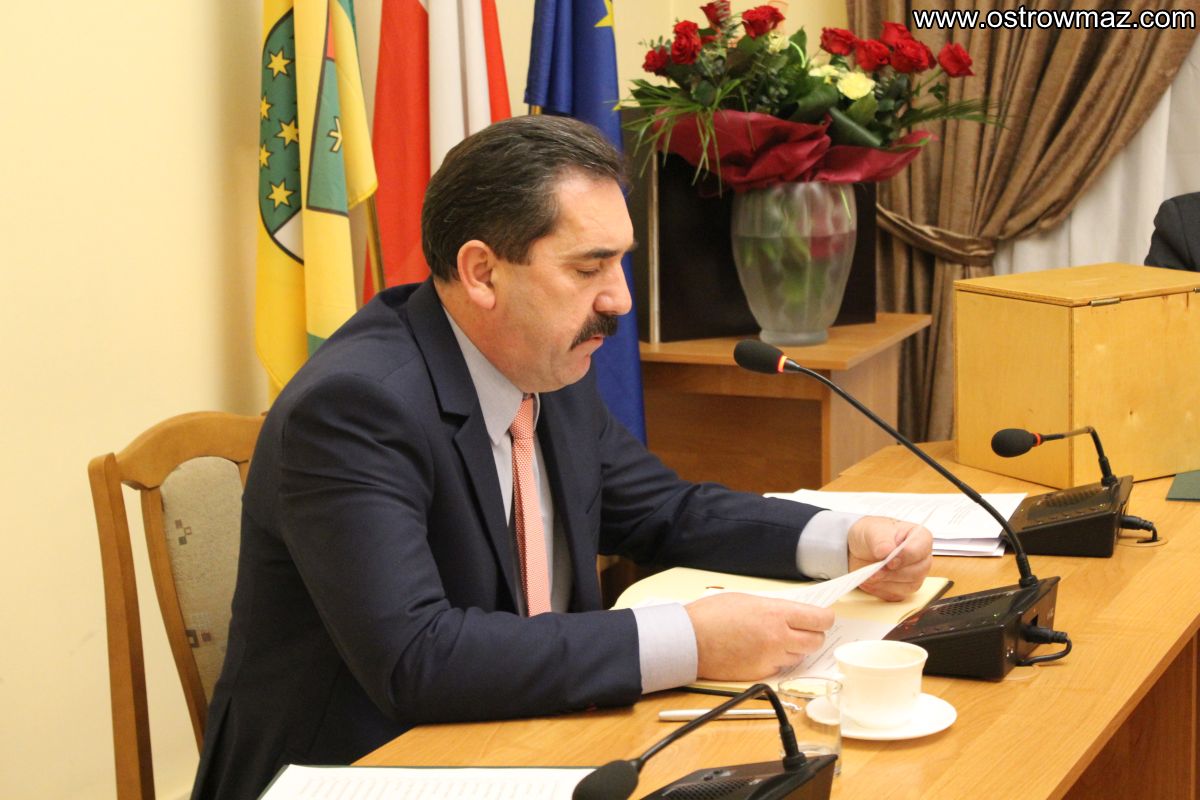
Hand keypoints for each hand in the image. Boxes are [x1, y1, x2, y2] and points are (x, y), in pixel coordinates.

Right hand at [685, 593, 833, 680]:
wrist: (688, 641)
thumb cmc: (711, 616)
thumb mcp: (747, 600)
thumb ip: (774, 608)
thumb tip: (793, 613)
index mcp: (776, 614)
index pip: (820, 620)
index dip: (824, 619)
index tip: (822, 618)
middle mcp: (778, 638)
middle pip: (816, 641)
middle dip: (813, 635)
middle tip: (802, 629)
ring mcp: (770, 659)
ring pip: (800, 657)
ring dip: (795, 649)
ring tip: (775, 640)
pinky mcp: (760, 675)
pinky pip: (781, 668)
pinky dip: (777, 661)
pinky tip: (761, 651)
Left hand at [848, 516, 933, 600]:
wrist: (860, 548)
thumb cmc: (872, 535)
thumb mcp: (872, 531)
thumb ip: (880, 540)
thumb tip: (886, 551)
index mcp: (920, 537)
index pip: (920, 550)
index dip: (905, 557)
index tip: (889, 560)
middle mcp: (922, 558)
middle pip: (917, 572)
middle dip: (892, 573)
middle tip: (874, 570)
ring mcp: (915, 575)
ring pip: (908, 586)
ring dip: (885, 582)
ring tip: (869, 574)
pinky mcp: (904, 589)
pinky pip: (896, 595)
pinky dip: (880, 589)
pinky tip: (869, 580)